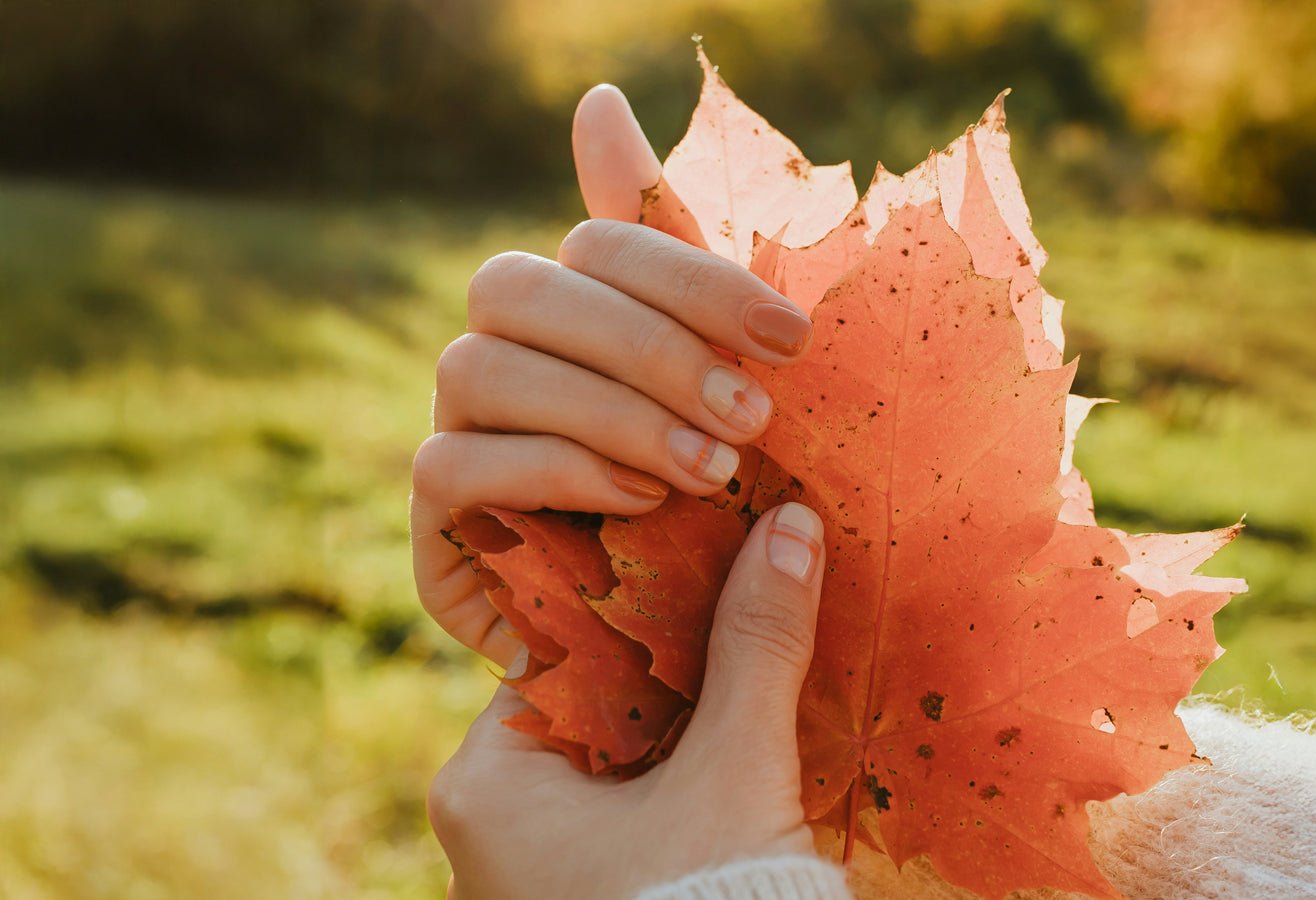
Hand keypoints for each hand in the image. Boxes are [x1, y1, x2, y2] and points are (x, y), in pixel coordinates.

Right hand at [411, 85, 815, 662]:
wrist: (700, 681)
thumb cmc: (731, 516)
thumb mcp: (735, 396)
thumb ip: (681, 265)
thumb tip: (598, 99)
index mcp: (583, 316)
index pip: (597, 236)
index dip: (687, 267)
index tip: (795, 334)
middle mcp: (506, 357)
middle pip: (521, 282)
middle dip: (651, 341)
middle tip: (756, 413)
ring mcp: (461, 435)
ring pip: (481, 364)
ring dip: (609, 409)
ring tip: (709, 469)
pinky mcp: (437, 524)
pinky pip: (454, 465)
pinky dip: (556, 473)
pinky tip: (642, 503)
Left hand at [429, 502, 828, 898]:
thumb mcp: (734, 767)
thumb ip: (757, 644)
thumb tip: (793, 526)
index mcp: (485, 780)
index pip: (562, 653)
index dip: (643, 607)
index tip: (705, 560)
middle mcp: (487, 827)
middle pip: (593, 705)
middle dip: (671, 669)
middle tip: (742, 606)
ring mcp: (531, 872)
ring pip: (617, 761)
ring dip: (684, 726)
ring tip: (752, 671)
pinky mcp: (581, 898)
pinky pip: (629, 813)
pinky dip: (681, 781)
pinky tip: (740, 753)